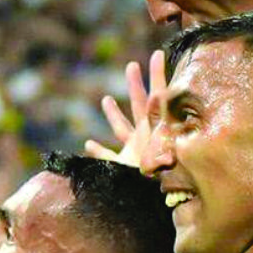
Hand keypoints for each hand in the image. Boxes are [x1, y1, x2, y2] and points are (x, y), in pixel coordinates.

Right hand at [83, 51, 160, 168]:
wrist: (150, 198)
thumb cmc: (157, 171)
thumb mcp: (159, 139)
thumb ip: (164, 109)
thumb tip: (160, 88)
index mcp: (155, 126)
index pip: (156, 94)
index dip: (158, 74)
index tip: (158, 54)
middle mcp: (145, 135)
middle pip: (139, 105)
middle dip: (135, 85)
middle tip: (132, 65)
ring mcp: (136, 149)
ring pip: (122, 126)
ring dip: (113, 113)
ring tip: (105, 99)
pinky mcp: (126, 165)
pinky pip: (109, 156)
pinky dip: (99, 151)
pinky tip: (88, 145)